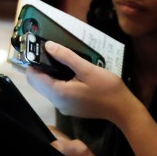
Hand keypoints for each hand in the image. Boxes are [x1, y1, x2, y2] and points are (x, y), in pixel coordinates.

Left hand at [25, 40, 140, 123]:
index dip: (33, 62)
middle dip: (40, 67)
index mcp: (58, 93)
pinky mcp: (69, 108)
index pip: (33, 76)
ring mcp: (62, 106)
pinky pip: (56, 92)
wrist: (123, 110)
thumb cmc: (108, 88)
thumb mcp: (87, 69)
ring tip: (60, 60)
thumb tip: (48, 46)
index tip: (39, 50)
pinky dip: (57, 81)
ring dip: (48, 74)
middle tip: (50, 53)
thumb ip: (66, 57)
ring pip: (46, 88)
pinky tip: (68, 73)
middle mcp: (56, 102)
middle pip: (37, 83)